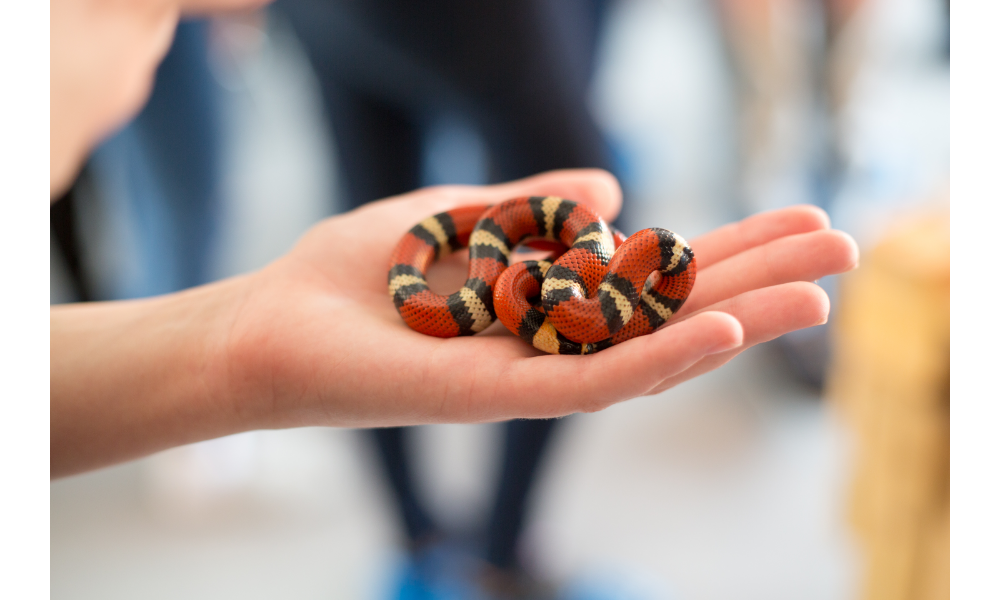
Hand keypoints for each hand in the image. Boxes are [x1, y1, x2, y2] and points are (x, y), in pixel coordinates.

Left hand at [50, 169, 856, 475]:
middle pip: (672, 312)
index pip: (656, 274)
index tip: (796, 217)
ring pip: (650, 351)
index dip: (728, 247)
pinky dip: (660, 357)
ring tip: (819, 294)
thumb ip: (535, 209)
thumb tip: (619, 188)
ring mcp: (529, 375)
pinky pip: (590, 380)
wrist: (265, 327)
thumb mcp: (457, 222)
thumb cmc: (353, 277)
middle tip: (845, 250)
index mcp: (547, 300)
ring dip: (738, 323)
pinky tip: (725, 330)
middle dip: (758, 279)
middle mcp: (552, 343)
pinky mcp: (493, 396)